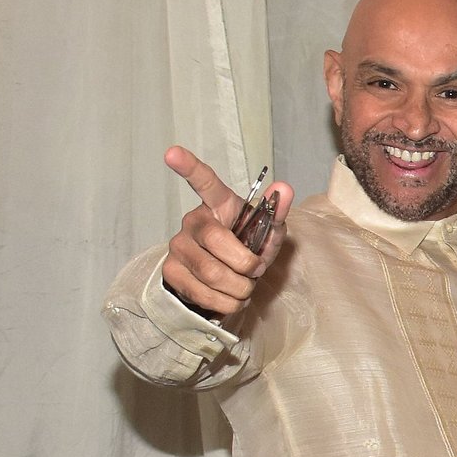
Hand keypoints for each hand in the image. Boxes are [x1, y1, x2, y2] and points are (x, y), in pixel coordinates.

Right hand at [159, 145, 294, 323]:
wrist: (227, 282)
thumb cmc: (247, 249)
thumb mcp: (267, 232)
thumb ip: (276, 211)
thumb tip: (284, 188)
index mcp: (218, 205)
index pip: (204, 182)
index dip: (189, 167)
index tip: (172, 152)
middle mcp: (193, 221)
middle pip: (217, 242)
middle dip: (246, 265)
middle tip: (255, 271)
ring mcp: (178, 247)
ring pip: (212, 274)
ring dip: (240, 288)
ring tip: (244, 286)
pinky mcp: (172, 272)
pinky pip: (204, 294)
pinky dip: (227, 303)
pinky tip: (230, 297)